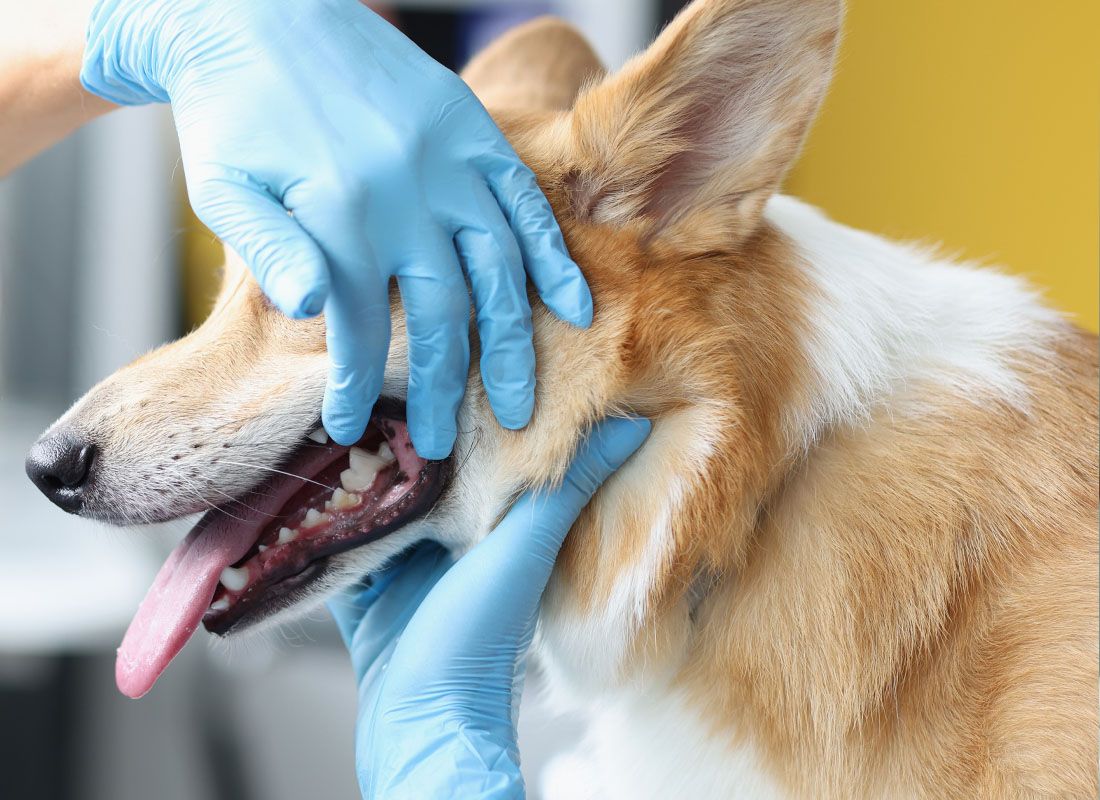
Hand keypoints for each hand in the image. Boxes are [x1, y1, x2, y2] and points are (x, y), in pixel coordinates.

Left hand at [80, 0, 591, 456]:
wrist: (263, 14)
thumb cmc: (233, 114)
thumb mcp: (223, 187)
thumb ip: (269, 251)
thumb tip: (315, 313)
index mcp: (337, 210)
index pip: (357, 326)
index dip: (351, 385)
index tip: (346, 428)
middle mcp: (405, 190)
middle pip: (440, 314)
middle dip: (439, 389)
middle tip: (441, 444)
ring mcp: (450, 160)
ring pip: (498, 271)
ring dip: (510, 347)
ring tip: (516, 407)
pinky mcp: (476, 132)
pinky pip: (528, 205)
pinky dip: (555, 259)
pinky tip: (573, 310)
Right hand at [328, 417, 650, 798]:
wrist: (420, 732)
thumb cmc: (478, 645)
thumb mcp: (523, 553)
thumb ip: (568, 489)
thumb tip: (633, 423)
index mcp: (495, 528)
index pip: (477, 455)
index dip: (460, 414)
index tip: (439, 365)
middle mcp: (451, 544)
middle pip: (419, 476)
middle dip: (394, 438)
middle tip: (365, 384)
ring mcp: (403, 570)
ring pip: (372, 505)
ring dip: (352, 474)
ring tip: (326, 419)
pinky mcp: (361, 597)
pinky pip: (334, 547)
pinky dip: (317, 523)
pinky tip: (296, 486)